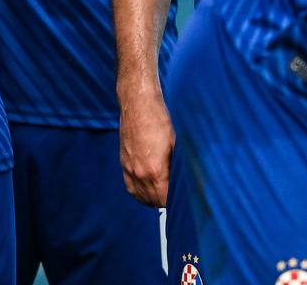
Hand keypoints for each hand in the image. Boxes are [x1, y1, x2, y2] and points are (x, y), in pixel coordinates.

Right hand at [119, 91, 173, 206]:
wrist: (138, 105)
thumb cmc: (158, 121)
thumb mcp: (175, 145)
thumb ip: (176, 167)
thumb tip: (183, 182)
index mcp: (155, 170)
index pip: (166, 199)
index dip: (175, 201)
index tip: (182, 199)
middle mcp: (140, 173)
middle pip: (154, 201)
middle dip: (165, 201)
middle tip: (175, 195)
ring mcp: (129, 169)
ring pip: (141, 197)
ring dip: (152, 199)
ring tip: (163, 193)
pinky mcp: (123, 164)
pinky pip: (131, 188)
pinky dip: (140, 192)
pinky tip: (148, 188)